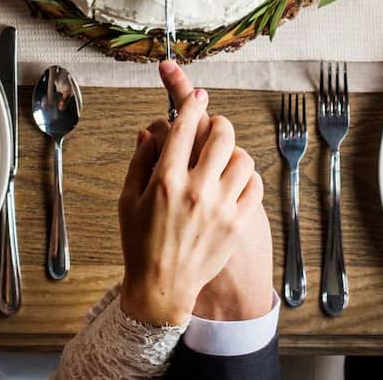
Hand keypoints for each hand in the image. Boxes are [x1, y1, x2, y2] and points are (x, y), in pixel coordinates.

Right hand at [118, 88, 263, 326]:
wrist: (162, 287)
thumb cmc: (140, 244)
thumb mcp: (128, 200)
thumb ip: (139, 162)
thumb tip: (148, 132)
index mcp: (166, 180)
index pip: (185, 127)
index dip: (193, 104)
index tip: (198, 95)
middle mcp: (196, 190)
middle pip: (222, 136)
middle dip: (219, 123)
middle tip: (215, 126)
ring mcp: (220, 207)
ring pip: (244, 159)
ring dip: (235, 151)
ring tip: (226, 157)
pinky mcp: (237, 223)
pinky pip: (254, 186)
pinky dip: (248, 177)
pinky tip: (236, 180)